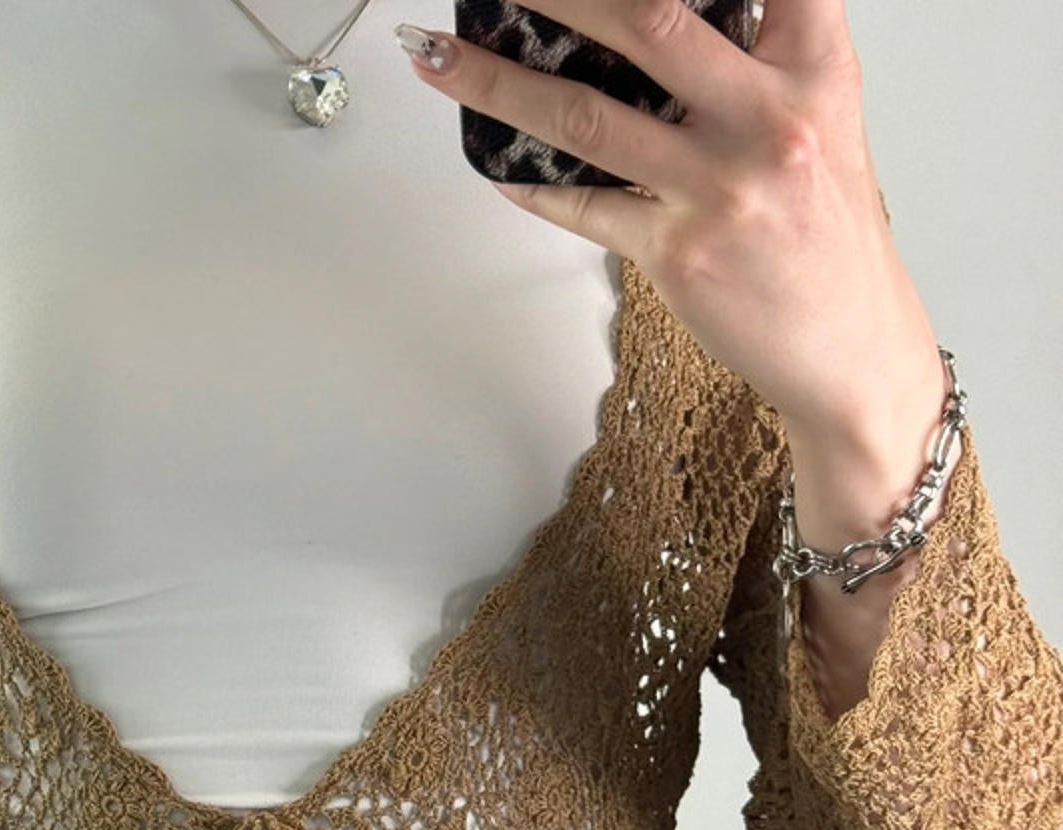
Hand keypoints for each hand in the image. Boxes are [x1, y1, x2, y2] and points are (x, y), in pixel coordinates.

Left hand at [396, 1, 947, 444]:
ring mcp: (719, 187)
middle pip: (647, 19)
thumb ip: (756, 54)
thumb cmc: (823, 227)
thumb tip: (648, 20)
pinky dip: (531, 185)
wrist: (847, 341)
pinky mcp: (677, 253)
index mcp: (812, 61)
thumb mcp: (820, 112)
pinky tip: (493, 165)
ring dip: (497, 83)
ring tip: (438, 58)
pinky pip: (584, 207)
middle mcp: (769, 116)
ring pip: (586, 116)